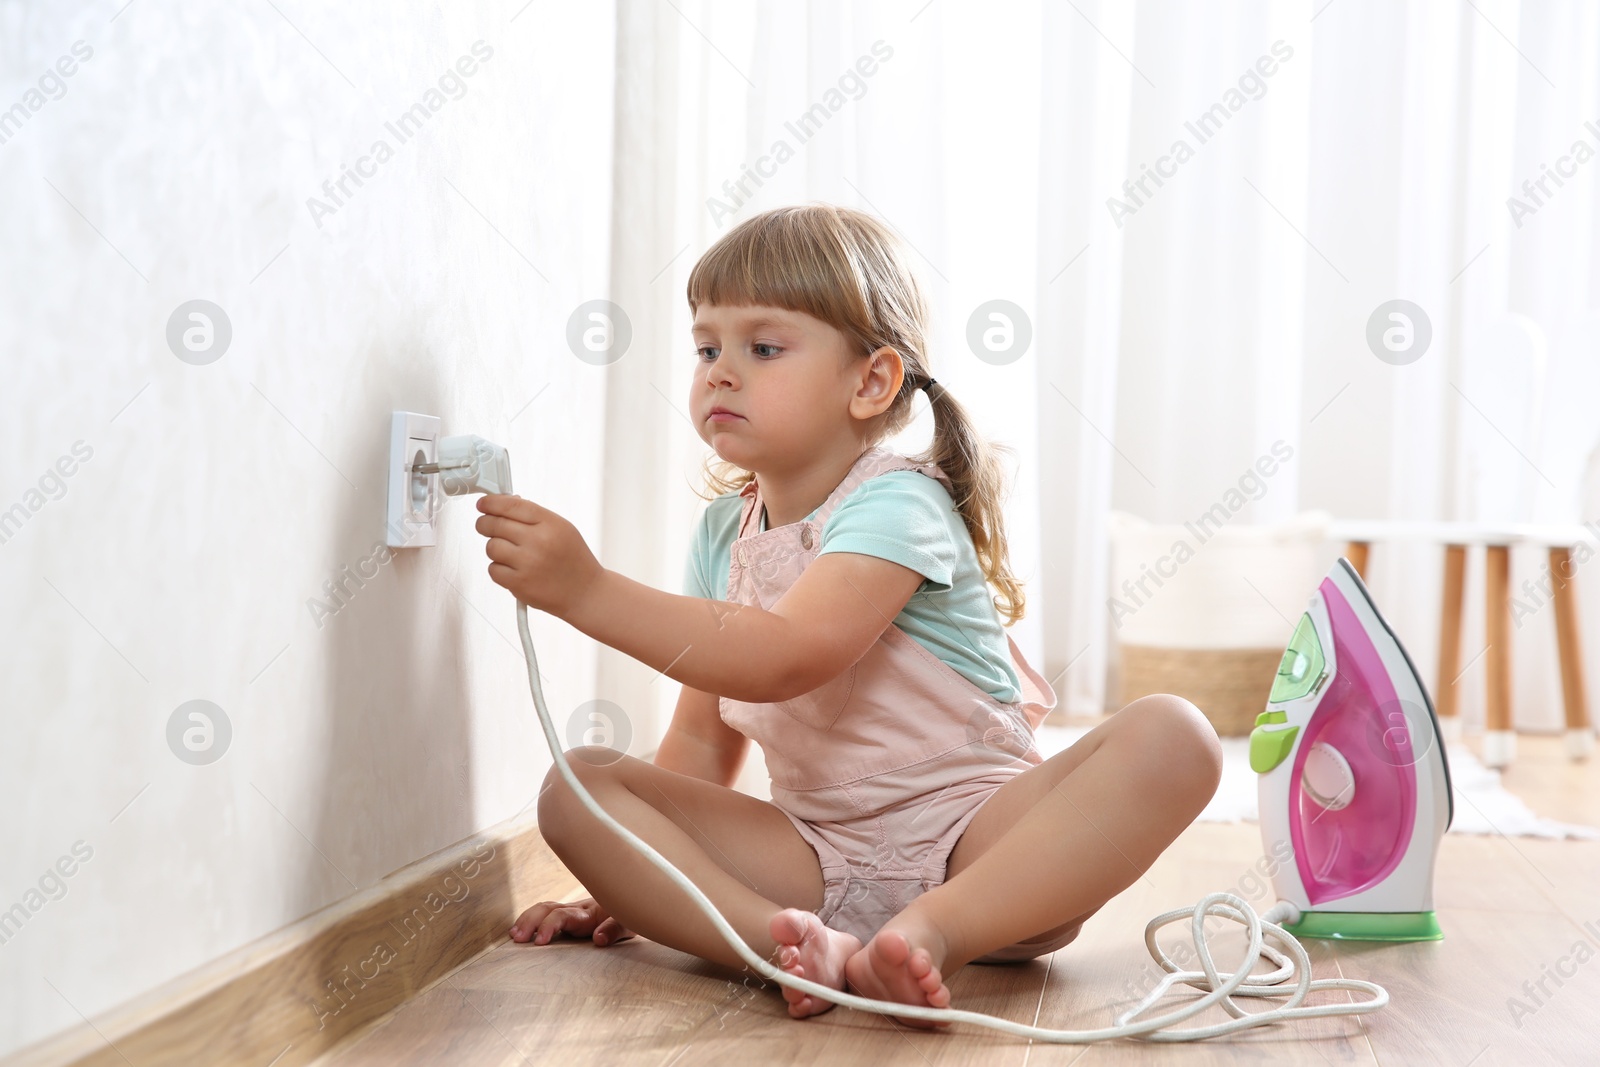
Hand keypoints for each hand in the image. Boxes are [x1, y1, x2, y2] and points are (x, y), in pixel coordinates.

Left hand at [476, 494, 604, 616]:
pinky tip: (514, 569)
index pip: (511, 505)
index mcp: (551, 524)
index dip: (491, 502)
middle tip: (486, 526)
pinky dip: (499, 569)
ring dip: (495, 548)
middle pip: (494, 524)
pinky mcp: (519, 584)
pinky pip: (493, 569)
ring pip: (491, 547)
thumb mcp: (563, 529)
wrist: (585, 593)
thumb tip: (504, 504)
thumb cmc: (574, 560)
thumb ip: (534, 516)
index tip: (483, 504)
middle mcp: (538, 541)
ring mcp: (527, 563)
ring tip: (511, 553)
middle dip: (485, 524)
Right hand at [509, 895, 634, 945]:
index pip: (563, 915)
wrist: (635, 903)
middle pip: (548, 908)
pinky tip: (520, 931)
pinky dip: (532, 920)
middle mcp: (577, 910)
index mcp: (590, 913)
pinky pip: (548, 914)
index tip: (539, 942)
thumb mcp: (629, 926)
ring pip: (545, 908)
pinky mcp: (570, 917)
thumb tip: (597, 939)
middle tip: (517, 938)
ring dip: (527, 919)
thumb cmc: (630, 917)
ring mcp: (572, 912)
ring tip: (514, 935)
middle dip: (530, 921)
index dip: (549, 926)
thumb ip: (615, 930)